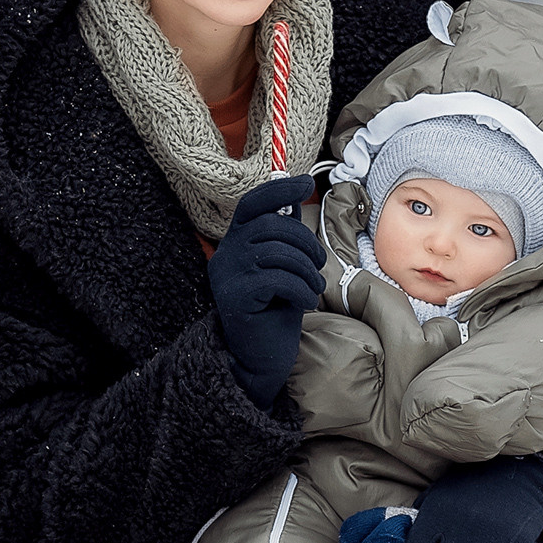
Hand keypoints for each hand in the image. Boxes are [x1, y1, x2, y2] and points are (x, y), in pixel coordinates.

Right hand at [206, 173, 325, 409]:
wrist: (260, 358)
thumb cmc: (275, 310)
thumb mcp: (283, 267)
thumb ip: (284, 237)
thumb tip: (296, 199)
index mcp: (235, 243)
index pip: (252, 204)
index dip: (278, 191)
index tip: (304, 184)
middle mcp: (225, 255)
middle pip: (270, 226)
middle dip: (305, 242)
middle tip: (318, 265)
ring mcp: (227, 275)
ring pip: (276, 252)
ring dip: (306, 269)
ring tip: (313, 286)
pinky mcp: (236, 297)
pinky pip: (277, 279)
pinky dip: (300, 288)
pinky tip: (304, 302)